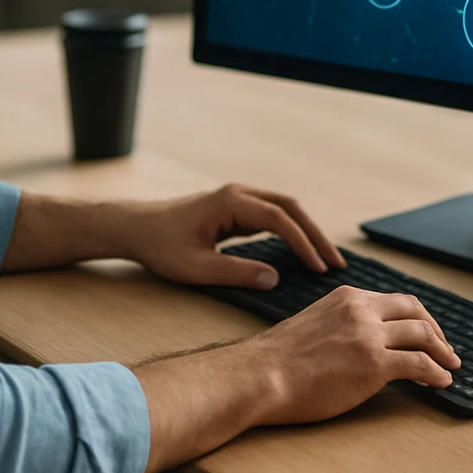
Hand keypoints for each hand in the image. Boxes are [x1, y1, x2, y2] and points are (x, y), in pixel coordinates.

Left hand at [116, 183, 345, 288]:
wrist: (136, 228)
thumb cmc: (161, 246)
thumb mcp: (196, 267)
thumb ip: (236, 273)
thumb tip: (275, 278)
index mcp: (231, 202)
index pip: (279, 219)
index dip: (302, 243)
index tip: (318, 267)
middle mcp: (239, 194)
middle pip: (290, 207)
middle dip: (315, 234)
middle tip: (336, 263)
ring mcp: (238, 199)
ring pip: (284, 209)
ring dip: (307, 231)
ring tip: (327, 259)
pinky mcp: (236, 210)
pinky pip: (273, 216)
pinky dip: (292, 231)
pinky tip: (303, 252)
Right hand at [133, 284, 459, 470]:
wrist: (261, 376)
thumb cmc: (278, 360)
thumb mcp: (314, 325)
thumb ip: (341, 326)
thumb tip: (360, 344)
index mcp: (347, 298)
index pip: (394, 301)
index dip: (417, 318)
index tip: (425, 332)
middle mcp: (361, 310)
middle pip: (415, 311)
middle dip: (436, 330)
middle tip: (445, 349)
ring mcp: (369, 335)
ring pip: (423, 335)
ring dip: (442, 352)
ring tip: (450, 367)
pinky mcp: (374, 364)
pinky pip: (419, 365)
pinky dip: (436, 373)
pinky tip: (440, 383)